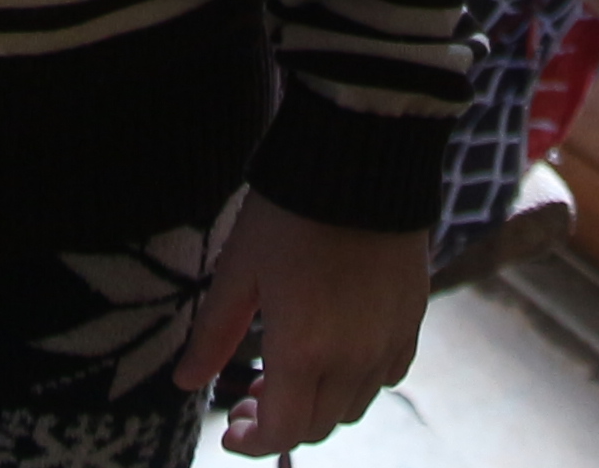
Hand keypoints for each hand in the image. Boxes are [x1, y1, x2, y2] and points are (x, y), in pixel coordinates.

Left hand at [178, 195, 427, 454]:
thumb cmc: (288, 212)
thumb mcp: (239, 271)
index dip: (253, 442)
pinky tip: (337, 351)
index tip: (232, 428)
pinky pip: (388, 373)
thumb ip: (214, 335)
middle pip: (318, 425)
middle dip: (281, 423)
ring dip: (319, 404)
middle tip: (250, 393)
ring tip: (290, 370)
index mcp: (304, 351)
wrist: (360, 160)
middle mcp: (353, 359)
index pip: (282, 431)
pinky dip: (359, 379)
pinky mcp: (413, 319)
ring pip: (355, 405)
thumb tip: (184, 382)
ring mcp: (389, 341)